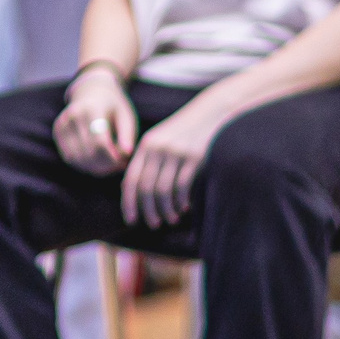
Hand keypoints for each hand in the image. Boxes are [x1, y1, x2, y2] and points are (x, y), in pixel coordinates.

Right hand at [52, 68, 135, 175]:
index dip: (112, 158)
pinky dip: (83, 164)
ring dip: (94, 168)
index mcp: (93, 109)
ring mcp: (62, 123)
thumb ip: (127, 135)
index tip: (124, 162)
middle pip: (88, 153)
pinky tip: (96, 161)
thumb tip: (126, 155)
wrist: (91, 91)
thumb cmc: (113, 106)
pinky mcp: (57, 131)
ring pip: (77, 158)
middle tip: (118, 166)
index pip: (100, 143)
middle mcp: (74, 115)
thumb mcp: (126, 116)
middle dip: (105, 165)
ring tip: (108, 165)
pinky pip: (69, 157)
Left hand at [122, 97, 226, 228]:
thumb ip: (147, 161)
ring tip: (170, 219)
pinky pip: (182, 186)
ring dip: (166, 210)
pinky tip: (185, 208)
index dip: (129, 202)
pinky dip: (181, 201)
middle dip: (148, 211)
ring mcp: (175, 153)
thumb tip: (131, 189)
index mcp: (145, 147)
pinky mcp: (193, 157)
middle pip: (145, 188)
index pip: (130, 180)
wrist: (210, 114)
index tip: (130, 220)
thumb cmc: (183, 132)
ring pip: (163, 190)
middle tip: (153, 224)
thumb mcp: (160, 141)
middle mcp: (157, 150)